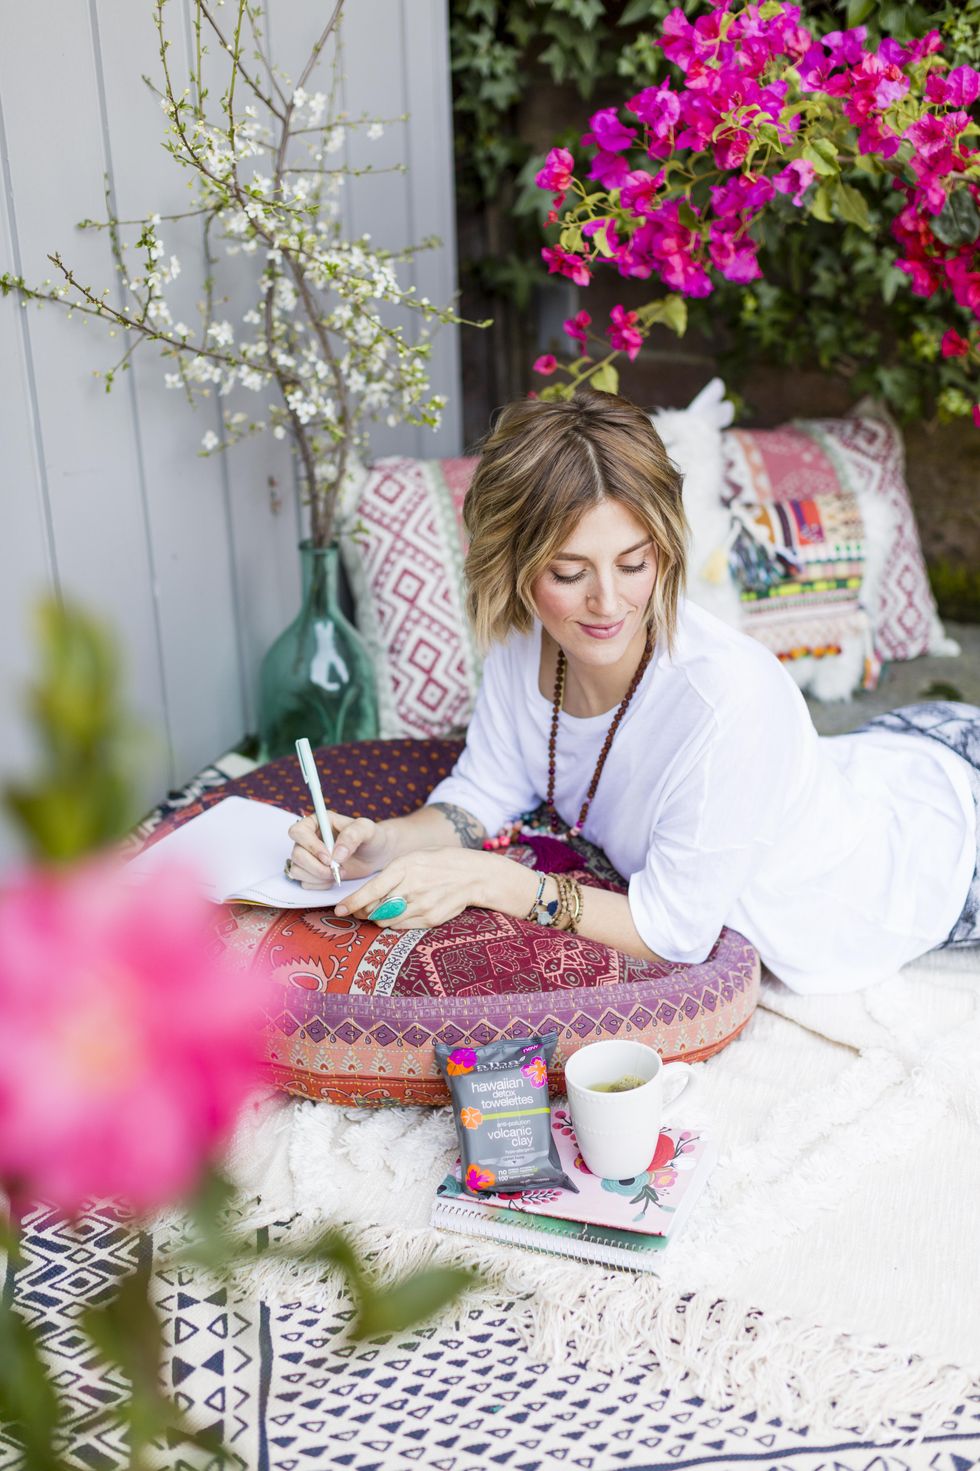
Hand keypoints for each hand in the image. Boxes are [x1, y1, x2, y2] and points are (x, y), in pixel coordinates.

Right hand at [286, 811, 393, 887]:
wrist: (376, 854)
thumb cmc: (371, 837)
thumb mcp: (367, 830)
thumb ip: (352, 836)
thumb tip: (336, 854)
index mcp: (317, 822)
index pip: (298, 831)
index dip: (310, 846)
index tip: (328, 858)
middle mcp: (309, 838)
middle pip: (296, 854)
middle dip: (316, 867)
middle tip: (337, 869)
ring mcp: (308, 856)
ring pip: (297, 870)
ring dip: (318, 877)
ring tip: (339, 873)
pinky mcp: (311, 871)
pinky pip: (304, 882)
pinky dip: (319, 884)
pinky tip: (334, 878)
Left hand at [335, 847, 492, 927]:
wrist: (474, 875)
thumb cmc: (440, 862)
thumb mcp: (413, 858)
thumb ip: (391, 875)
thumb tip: (368, 894)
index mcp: (405, 867)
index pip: (372, 890)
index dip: (352, 903)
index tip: (339, 910)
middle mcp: (412, 888)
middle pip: (375, 909)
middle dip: (363, 912)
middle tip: (360, 911)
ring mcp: (422, 905)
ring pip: (386, 921)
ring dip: (379, 918)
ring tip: (385, 909)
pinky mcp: (430, 919)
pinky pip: (402, 926)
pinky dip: (397, 922)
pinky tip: (404, 911)